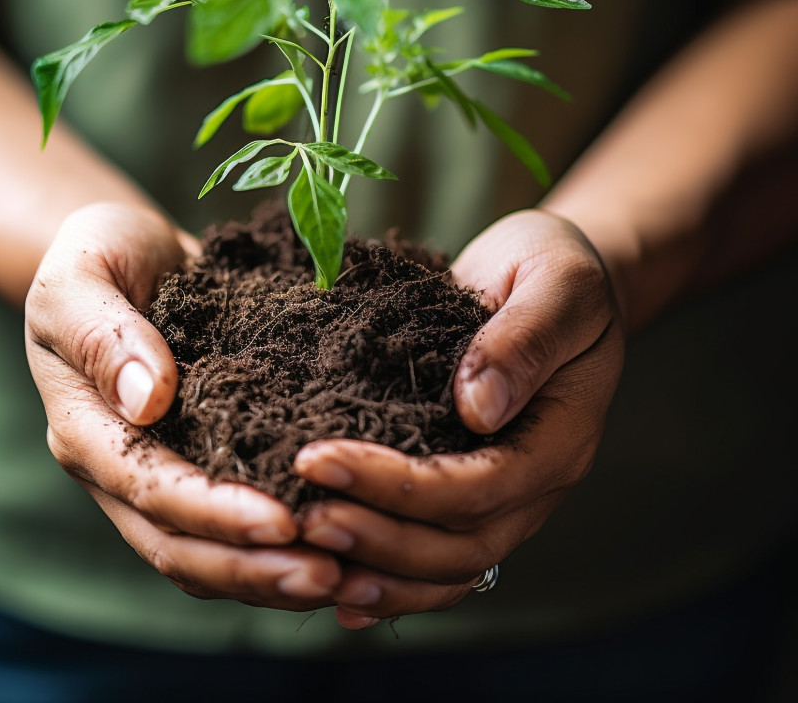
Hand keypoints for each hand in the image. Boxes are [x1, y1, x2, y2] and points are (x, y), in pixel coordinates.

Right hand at [25, 202, 339, 608]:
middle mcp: (119, 463)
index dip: (213, 513)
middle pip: (177, 542)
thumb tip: (147, 400)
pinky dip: (272, 548)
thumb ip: (104, 334)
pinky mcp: (196, 458)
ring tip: (344, 580)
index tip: (283, 521)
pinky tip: (332, 551)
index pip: (148, 487)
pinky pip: (227, 522)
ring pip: (204, 550)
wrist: (124, 252)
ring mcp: (158, 467)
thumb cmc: (96, 253)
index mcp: (86, 426)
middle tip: (330, 576)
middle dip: (251, 566)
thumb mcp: (81, 276)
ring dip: (268, 574)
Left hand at [294, 209, 623, 626]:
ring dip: (378, 568)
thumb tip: (476, 407)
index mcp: (559, 437)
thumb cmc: (556, 270)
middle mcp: (535, 479)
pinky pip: (439, 550)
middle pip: (459, 545)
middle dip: (377, 537)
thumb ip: (524, 340)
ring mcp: (507, 490)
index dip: (398, 486)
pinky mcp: (474, 484)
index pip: (476, 489)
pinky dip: (393, 578)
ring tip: (309, 551)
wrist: (555, 279)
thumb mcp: (554, 284)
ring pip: (447, 565)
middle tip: (302, 517)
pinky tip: (340, 591)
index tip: (318, 459)